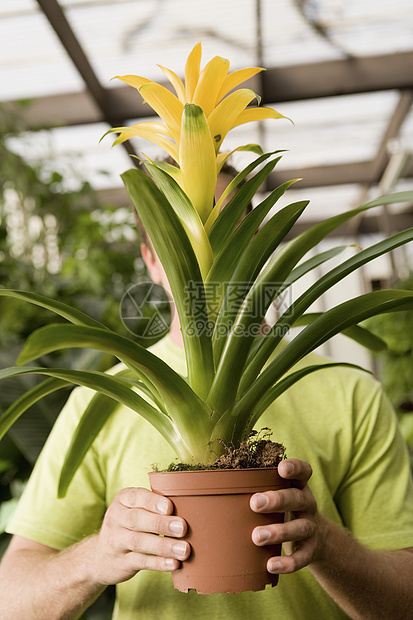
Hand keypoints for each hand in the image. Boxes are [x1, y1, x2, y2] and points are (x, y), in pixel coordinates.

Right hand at [93, 487, 190, 584]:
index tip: (170, 507)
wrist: (99, 556)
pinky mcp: (120, 562)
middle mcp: (116, 518)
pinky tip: (173, 563)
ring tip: (184, 549)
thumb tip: (188, 506)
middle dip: (161, 524)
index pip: (136, 497)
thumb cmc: (128, 525)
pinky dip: (158, 563)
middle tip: (183, 528)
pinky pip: (140, 561)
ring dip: (164, 546)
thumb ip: (153, 506)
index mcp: (123, 500)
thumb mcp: (134, 509)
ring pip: (139, 542)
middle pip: (137, 520)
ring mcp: (116, 541)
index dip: (153, 502)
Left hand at [250, 459, 326, 574]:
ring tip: (256, 536)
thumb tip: (214, 484)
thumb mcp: (278, 495)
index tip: (282, 468)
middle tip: (254, 503)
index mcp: (299, 486)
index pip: (303, 471)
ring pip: (300, 527)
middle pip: (297, 498)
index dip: (295, 468)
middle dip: (277, 500)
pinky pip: (302, 557)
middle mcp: (308, 504)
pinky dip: (287, 563)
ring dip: (279, 532)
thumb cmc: (285, 510)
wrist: (317, 539)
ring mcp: (311, 527)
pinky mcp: (311, 550)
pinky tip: (270, 564)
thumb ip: (257, 488)